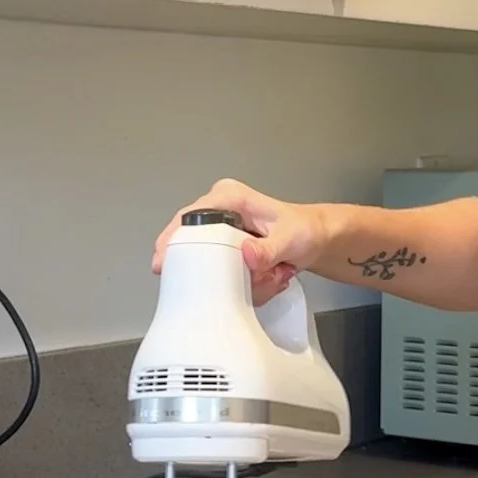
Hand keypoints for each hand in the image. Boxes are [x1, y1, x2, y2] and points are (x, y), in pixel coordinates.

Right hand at [152, 178, 329, 305]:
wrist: (316, 238)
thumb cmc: (304, 231)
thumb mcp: (291, 240)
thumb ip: (270, 250)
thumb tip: (246, 255)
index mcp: (229, 197)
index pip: (190, 216)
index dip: (172, 239)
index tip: (162, 264)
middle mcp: (219, 208)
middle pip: (192, 241)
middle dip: (212, 268)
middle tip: (249, 281)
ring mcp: (220, 228)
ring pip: (207, 260)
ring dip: (232, 278)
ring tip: (269, 277)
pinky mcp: (224, 245)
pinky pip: (218, 267)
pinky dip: (238, 280)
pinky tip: (264, 279)